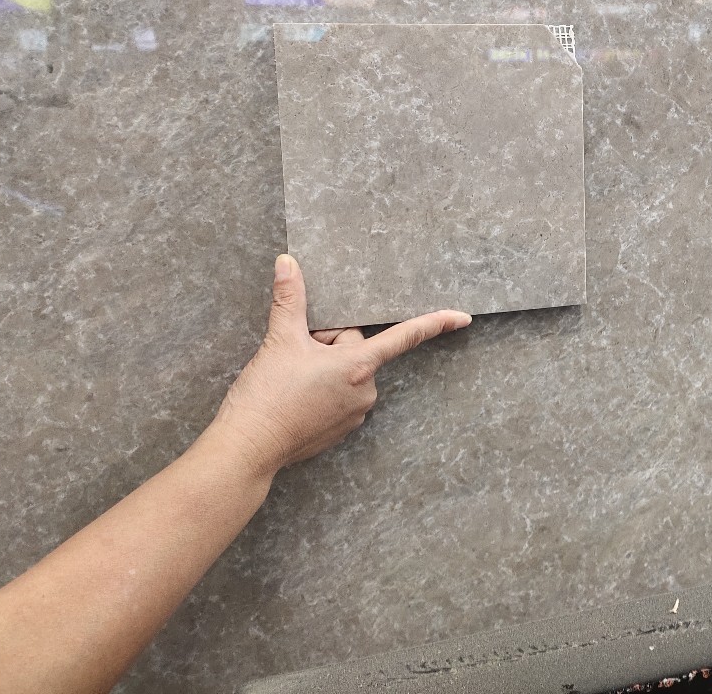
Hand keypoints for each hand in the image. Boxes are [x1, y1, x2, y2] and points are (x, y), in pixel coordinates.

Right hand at [208, 254, 470, 477]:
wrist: (247, 448)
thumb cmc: (266, 397)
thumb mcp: (278, 342)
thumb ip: (289, 299)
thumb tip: (288, 262)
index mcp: (358, 366)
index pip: (404, 337)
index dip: (435, 322)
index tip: (464, 318)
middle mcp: (365, 391)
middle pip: (355, 349)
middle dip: (328, 346)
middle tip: (295, 357)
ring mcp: (355, 414)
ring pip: (346, 373)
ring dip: (324, 369)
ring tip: (291, 381)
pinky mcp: (340, 431)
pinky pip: (339, 396)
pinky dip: (321, 391)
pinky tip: (295, 398)